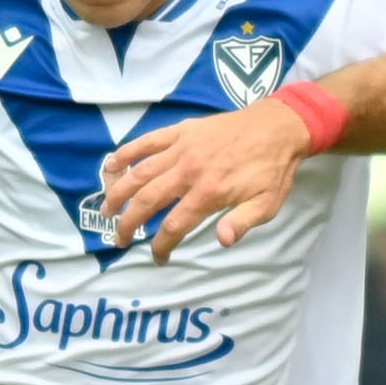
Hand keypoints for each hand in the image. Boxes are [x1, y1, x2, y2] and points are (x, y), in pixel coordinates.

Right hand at [99, 100, 314, 263]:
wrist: (278, 127)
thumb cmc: (273, 170)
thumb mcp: (267, 204)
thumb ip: (242, 222)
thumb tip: (221, 241)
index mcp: (209, 193)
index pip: (174, 226)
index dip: (161, 246)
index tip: (158, 257)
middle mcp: (189, 171)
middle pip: (148, 201)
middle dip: (129, 223)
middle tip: (120, 239)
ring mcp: (181, 148)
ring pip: (140, 172)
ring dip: (119, 193)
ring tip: (106, 211)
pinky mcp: (181, 131)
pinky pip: (147, 142)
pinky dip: (126, 153)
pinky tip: (110, 167)